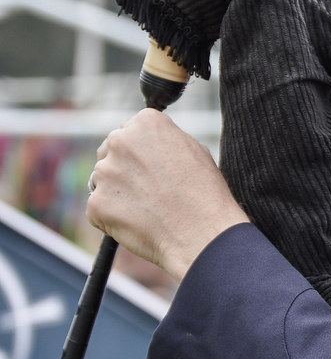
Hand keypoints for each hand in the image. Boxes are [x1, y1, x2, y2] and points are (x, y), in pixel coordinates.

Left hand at [86, 109, 249, 281]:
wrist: (203, 235)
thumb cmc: (206, 195)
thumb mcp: (196, 152)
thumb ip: (166, 141)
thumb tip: (150, 146)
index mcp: (147, 123)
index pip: (131, 131)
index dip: (145, 153)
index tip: (158, 169)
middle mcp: (120, 141)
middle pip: (111, 152)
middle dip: (125, 169)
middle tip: (151, 192)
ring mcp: (105, 172)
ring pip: (103, 181)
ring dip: (118, 193)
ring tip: (149, 210)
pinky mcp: (96, 203)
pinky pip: (99, 209)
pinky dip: (114, 217)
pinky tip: (140, 224)